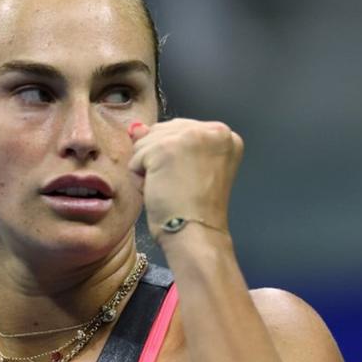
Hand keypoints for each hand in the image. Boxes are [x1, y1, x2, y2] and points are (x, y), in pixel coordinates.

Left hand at [127, 118, 243, 239]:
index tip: (189, 180)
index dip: (173, 158)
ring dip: (149, 170)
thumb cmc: (196, 210)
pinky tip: (159, 192)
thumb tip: (136, 128)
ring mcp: (189, 136)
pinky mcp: (166, 147)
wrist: (197, 233)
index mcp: (225, 135)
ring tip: (170, 189)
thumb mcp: (185, 167)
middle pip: (162, 132)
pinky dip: (140, 179)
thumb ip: (163, 141)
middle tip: (180, 186)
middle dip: (160, 160)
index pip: (180, 130)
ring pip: (146, 143)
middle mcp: (213, 130)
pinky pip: (136, 158)